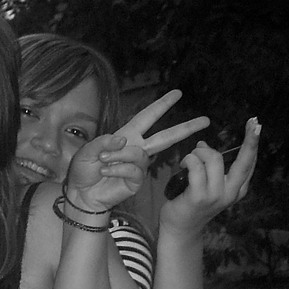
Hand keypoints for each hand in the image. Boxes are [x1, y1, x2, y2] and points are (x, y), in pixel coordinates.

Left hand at [63, 89, 209, 210]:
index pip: (147, 116)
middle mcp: (137, 148)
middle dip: (185, 128)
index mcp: (127, 135)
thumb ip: (104, 141)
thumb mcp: (88, 150)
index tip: (178, 93)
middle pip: (166, 136)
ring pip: (139, 154)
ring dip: (119, 155)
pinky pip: (133, 170)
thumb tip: (124, 140)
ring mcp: (138, 166)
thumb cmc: (84, 170)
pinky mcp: (136, 181)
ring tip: (103, 160)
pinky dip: (117, 169)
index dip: (162, 105)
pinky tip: (106, 171)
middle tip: (205, 120)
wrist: (82, 194)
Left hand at [160, 116, 260, 236]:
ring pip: (214, 159)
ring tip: (189, 159)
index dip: (253, 143)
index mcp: (237, 189)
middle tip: (251, 121)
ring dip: (199, 152)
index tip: (257, 125)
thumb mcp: (210, 185)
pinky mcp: (198, 197)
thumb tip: (203, 144)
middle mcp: (230, 193)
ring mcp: (215, 196)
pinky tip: (183, 165)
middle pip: (244, 161)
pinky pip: (196, 167)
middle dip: (250, 139)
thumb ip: (211, 167)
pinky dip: (189, 160)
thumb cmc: (194, 203)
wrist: (181, 228)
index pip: (249, 163)